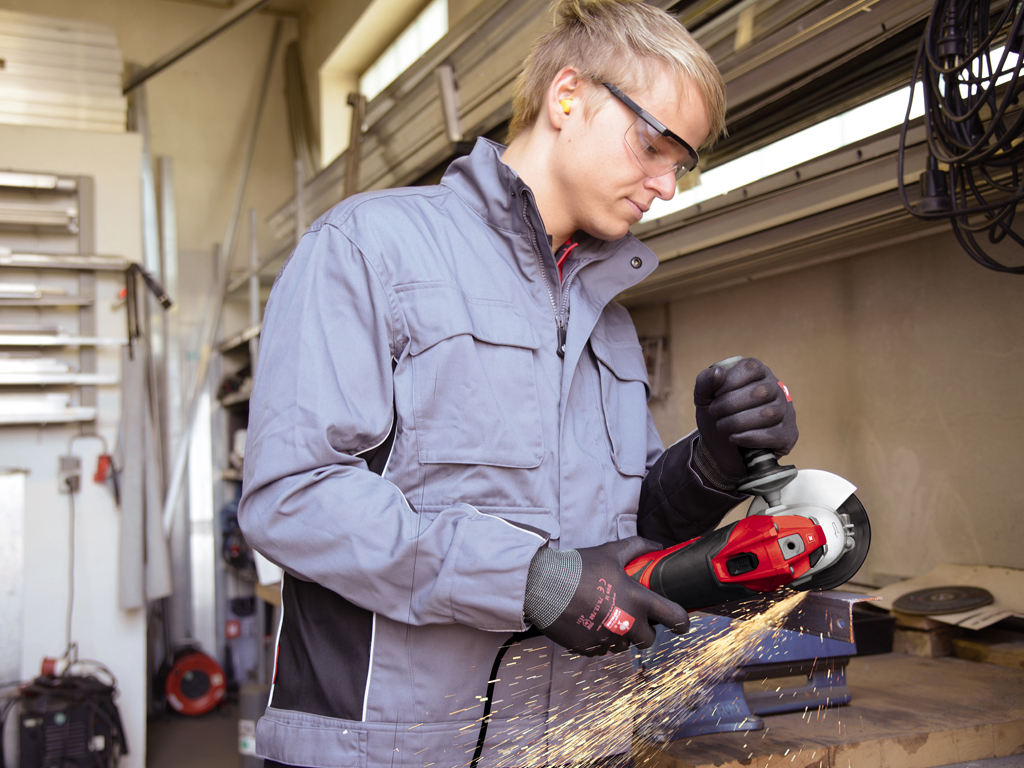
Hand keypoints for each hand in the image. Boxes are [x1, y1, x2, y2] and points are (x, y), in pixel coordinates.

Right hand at [524, 537, 689, 656]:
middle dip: (644, 630)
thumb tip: (657, 545)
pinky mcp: (590, 649)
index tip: (681, 623)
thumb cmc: (579, 567)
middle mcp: (627, 624)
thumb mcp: (610, 552)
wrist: (542, 586)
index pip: (674, 618)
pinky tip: (588, 621)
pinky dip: (599, 638)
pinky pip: (602, 649)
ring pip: (624, 645)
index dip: (682, 622)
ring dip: (620, 634)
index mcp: (638, 601)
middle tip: (632, 615)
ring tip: (604, 615)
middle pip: (649, 639)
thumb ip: (637, 547)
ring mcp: (608, 640)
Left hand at [694, 357, 798, 480]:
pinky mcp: (788, 435)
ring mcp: (786, 412)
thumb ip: (705, 381)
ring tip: (723, 427)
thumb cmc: (718, 416)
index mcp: (758, 373)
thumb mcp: (704, 397)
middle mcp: (777, 389)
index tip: (715, 396)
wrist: (723, 449)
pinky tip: (735, 438)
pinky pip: (774, 435)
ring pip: (769, 414)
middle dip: (730, 404)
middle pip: (762, 392)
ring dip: (738, 422)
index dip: (729, 382)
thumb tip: (718, 372)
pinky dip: (750, 437)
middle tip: (715, 413)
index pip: (751, 368)